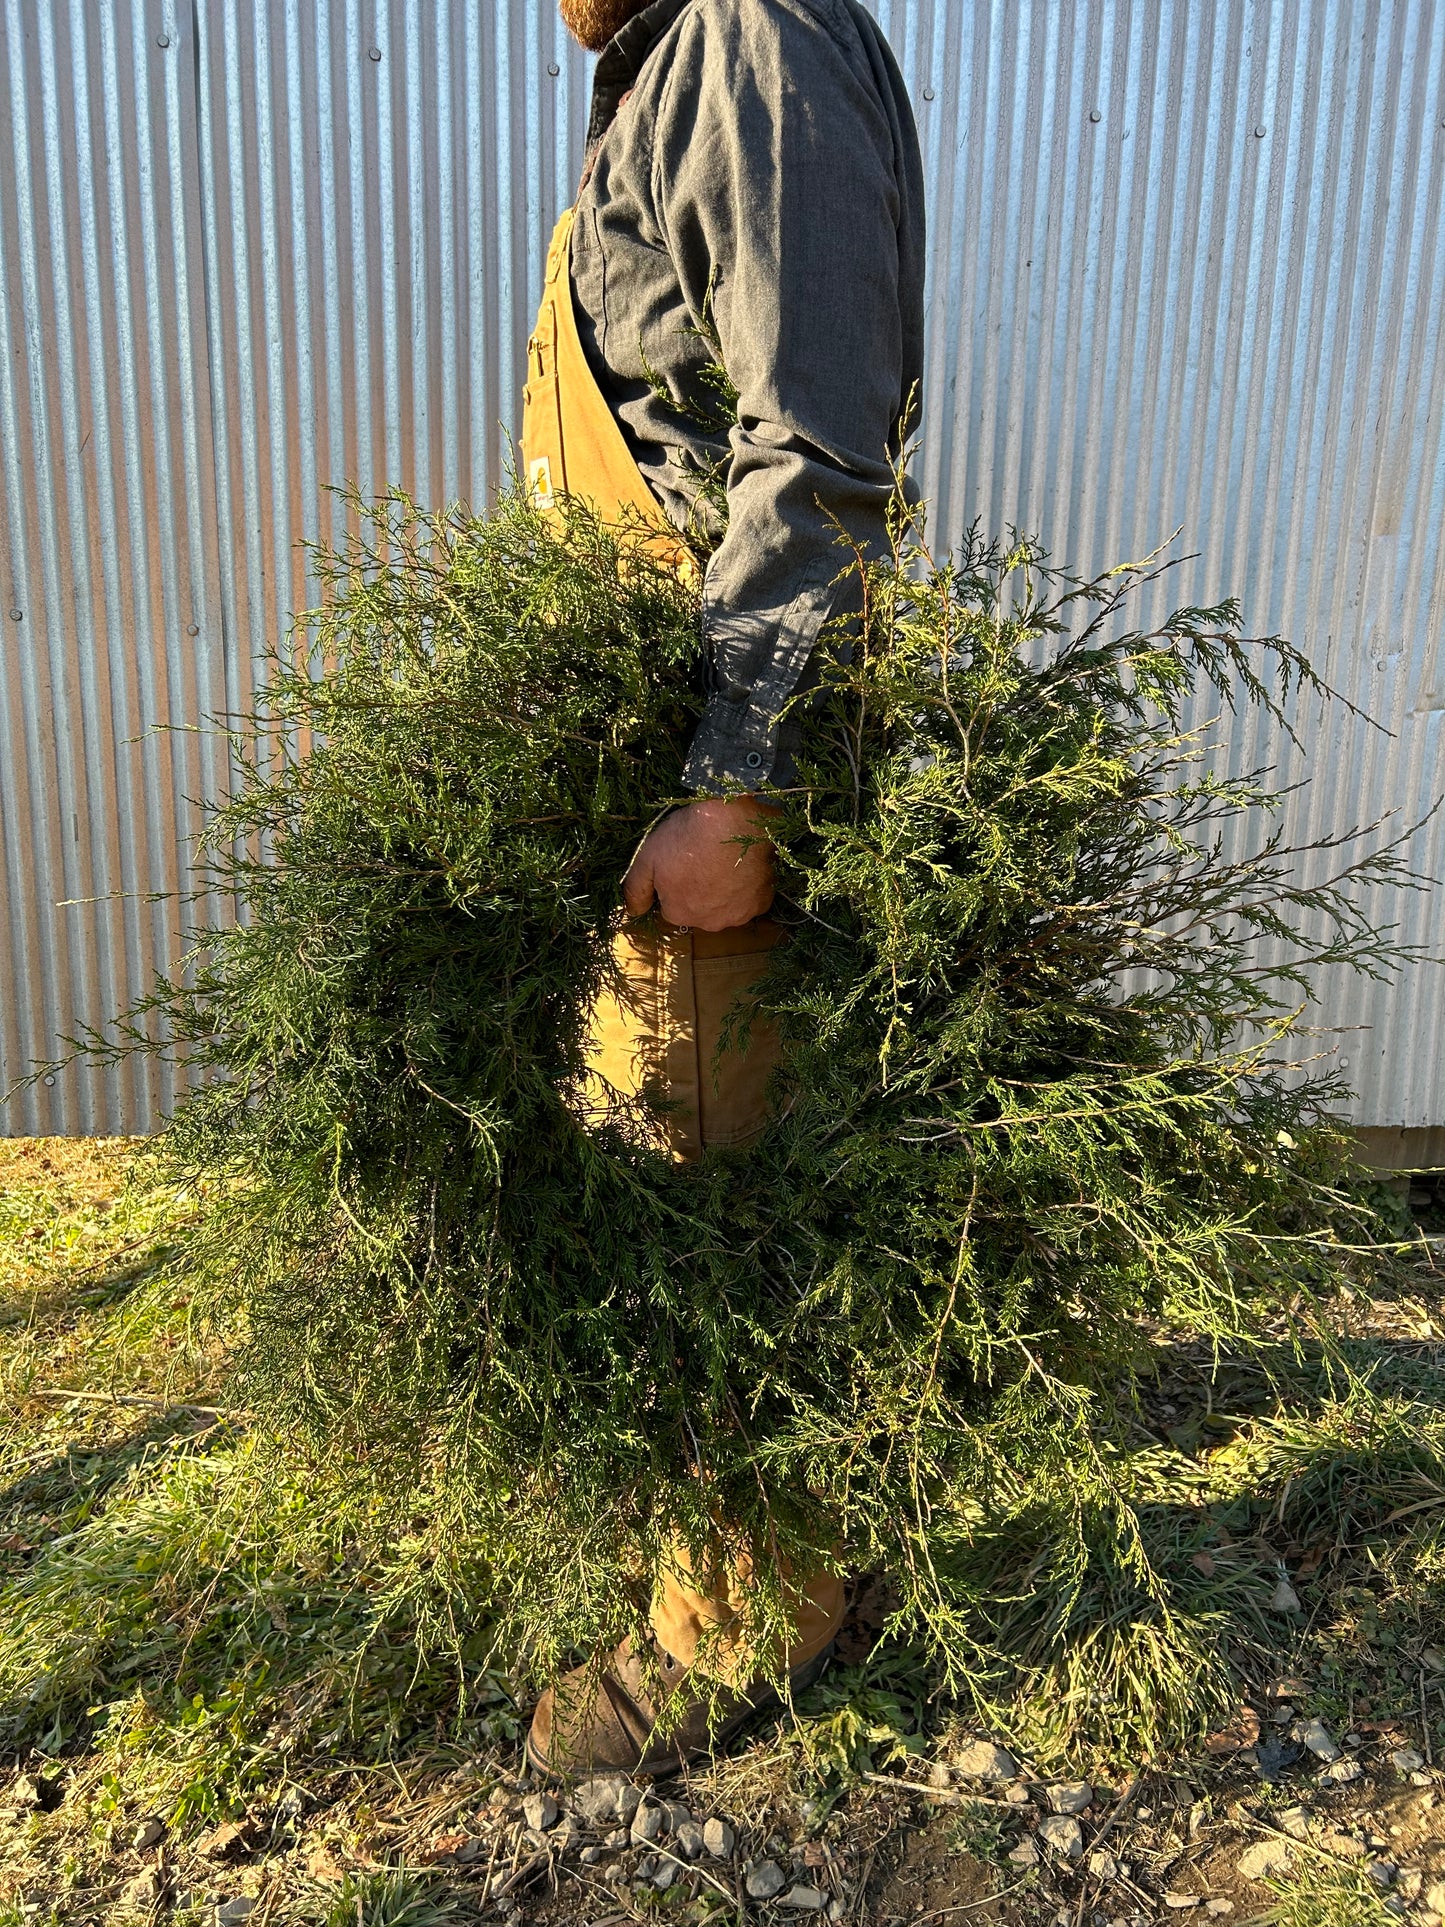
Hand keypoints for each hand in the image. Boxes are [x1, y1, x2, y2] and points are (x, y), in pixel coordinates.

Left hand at [622, 796, 778, 930]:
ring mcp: (738, 915)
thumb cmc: (687, 836)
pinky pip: (751, 900)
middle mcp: (708, 923)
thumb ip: (636, 889)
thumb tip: (633, 911)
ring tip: (724, 860)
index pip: (673, 905)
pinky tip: (743, 865)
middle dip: (700, 890)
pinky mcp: (761, 903)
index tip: (681, 862)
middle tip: (702, 859)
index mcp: (678, 914)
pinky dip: (747, 887)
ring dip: (725, 891)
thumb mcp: (646, 858)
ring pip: (726, 906)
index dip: (675, 883)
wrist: (734, 820)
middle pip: (700, 909)